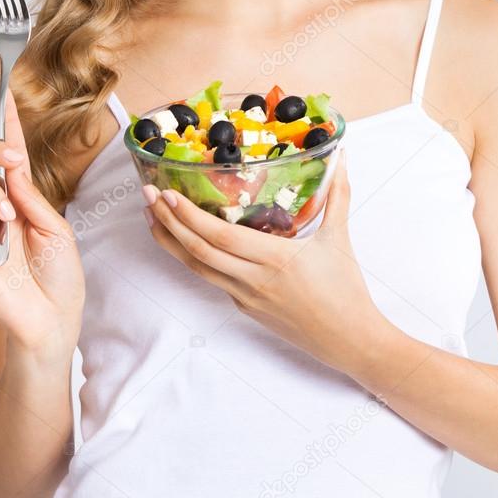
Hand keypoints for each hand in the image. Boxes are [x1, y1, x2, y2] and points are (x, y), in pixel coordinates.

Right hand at [0, 82, 85, 357]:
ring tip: (9, 216)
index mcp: (21, 198)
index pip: (8, 155)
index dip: (5, 124)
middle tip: (13, 159)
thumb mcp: (55, 227)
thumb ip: (30, 195)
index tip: (4, 93)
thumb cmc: (60, 277)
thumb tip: (11, 165)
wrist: (53, 319)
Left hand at [142, 149, 379, 373]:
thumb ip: (338, 195)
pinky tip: (186, 241)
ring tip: (152, 218)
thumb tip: (343, 155)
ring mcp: (246, 298)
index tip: (167, 194)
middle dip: (168, 223)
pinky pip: (214, 279)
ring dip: (172, 243)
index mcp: (274, 260)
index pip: (220, 237)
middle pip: (199, 251)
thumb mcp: (339, 239)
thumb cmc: (346, 289)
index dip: (189, 216)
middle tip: (147, 196)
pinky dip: (195, 258)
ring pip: (199, 269)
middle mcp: (252, 281)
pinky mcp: (246, 308)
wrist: (350, 341)